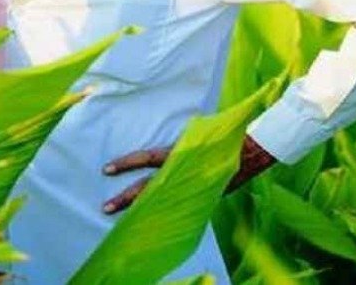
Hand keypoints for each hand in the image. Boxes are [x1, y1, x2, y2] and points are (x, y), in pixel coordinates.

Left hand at [100, 134, 277, 214]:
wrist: (251, 151)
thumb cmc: (220, 137)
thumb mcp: (195, 135)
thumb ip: (176, 143)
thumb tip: (156, 145)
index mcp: (179, 155)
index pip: (147, 158)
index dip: (127, 163)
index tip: (106, 169)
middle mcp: (181, 173)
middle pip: (148, 188)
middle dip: (127, 199)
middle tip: (104, 207)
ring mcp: (189, 186)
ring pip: (159, 198)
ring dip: (140, 208)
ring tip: (120, 217)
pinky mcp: (198, 195)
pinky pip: (174, 203)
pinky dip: (160, 210)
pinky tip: (147, 219)